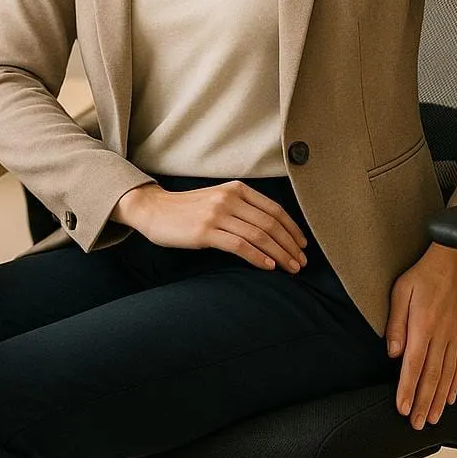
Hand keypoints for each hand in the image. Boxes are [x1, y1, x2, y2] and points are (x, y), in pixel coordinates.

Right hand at [111, 181, 308, 272]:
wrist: (154, 210)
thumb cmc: (188, 210)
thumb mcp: (219, 200)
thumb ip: (243, 209)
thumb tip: (273, 232)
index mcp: (237, 189)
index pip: (275, 209)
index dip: (292, 229)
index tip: (302, 245)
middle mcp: (229, 198)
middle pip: (270, 224)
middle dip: (290, 245)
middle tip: (301, 262)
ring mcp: (217, 214)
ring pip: (259, 235)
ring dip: (279, 254)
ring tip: (290, 268)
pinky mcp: (206, 231)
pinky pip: (240, 246)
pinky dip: (258, 257)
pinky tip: (268, 267)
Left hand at [385, 243, 456, 429]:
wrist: (455, 261)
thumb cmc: (424, 275)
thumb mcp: (400, 292)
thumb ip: (395, 324)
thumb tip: (392, 353)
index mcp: (423, 326)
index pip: (414, 365)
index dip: (407, 389)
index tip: (402, 408)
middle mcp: (442, 335)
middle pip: (432, 377)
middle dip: (422, 403)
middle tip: (416, 424)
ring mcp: (456, 337)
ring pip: (447, 375)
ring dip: (438, 400)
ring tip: (431, 418)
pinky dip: (455, 384)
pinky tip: (449, 397)